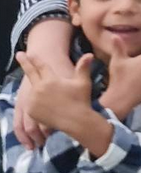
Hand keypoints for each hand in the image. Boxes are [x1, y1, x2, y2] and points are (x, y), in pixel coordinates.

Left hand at [14, 18, 73, 148]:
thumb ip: (83, 67)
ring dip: (34, 85)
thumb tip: (89, 54)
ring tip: (39, 85)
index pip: (40, 66)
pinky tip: (42, 100)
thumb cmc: (80, 100)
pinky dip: (35, 99)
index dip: (34, 58)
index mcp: (50, 79)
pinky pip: (31, 102)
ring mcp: (33, 100)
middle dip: (24, 62)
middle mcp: (39, 88)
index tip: (27, 52)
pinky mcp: (31, 111)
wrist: (75, 121)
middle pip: (30, 73)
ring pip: (31, 89)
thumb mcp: (83, 82)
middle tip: (19, 54)